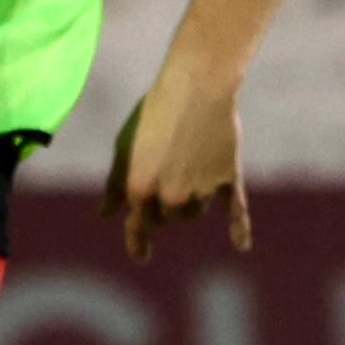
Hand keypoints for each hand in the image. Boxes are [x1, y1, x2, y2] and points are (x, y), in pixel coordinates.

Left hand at [102, 69, 250, 261]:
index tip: (141, 257)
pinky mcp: (228, 179)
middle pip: (168, 218)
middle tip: (166, 172)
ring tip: (186, 165)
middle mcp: (171, 196)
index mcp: (140, 189)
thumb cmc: (152, 113)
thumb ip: (115, 184)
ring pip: (195, 213)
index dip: (138, 243)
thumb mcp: (124, 146)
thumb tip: (104, 215)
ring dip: (190, 203)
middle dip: (164, 205)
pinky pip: (236, 212)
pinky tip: (241, 246)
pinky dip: (239, 229)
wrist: (196, 87)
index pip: (139, 227)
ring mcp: (202, 190)